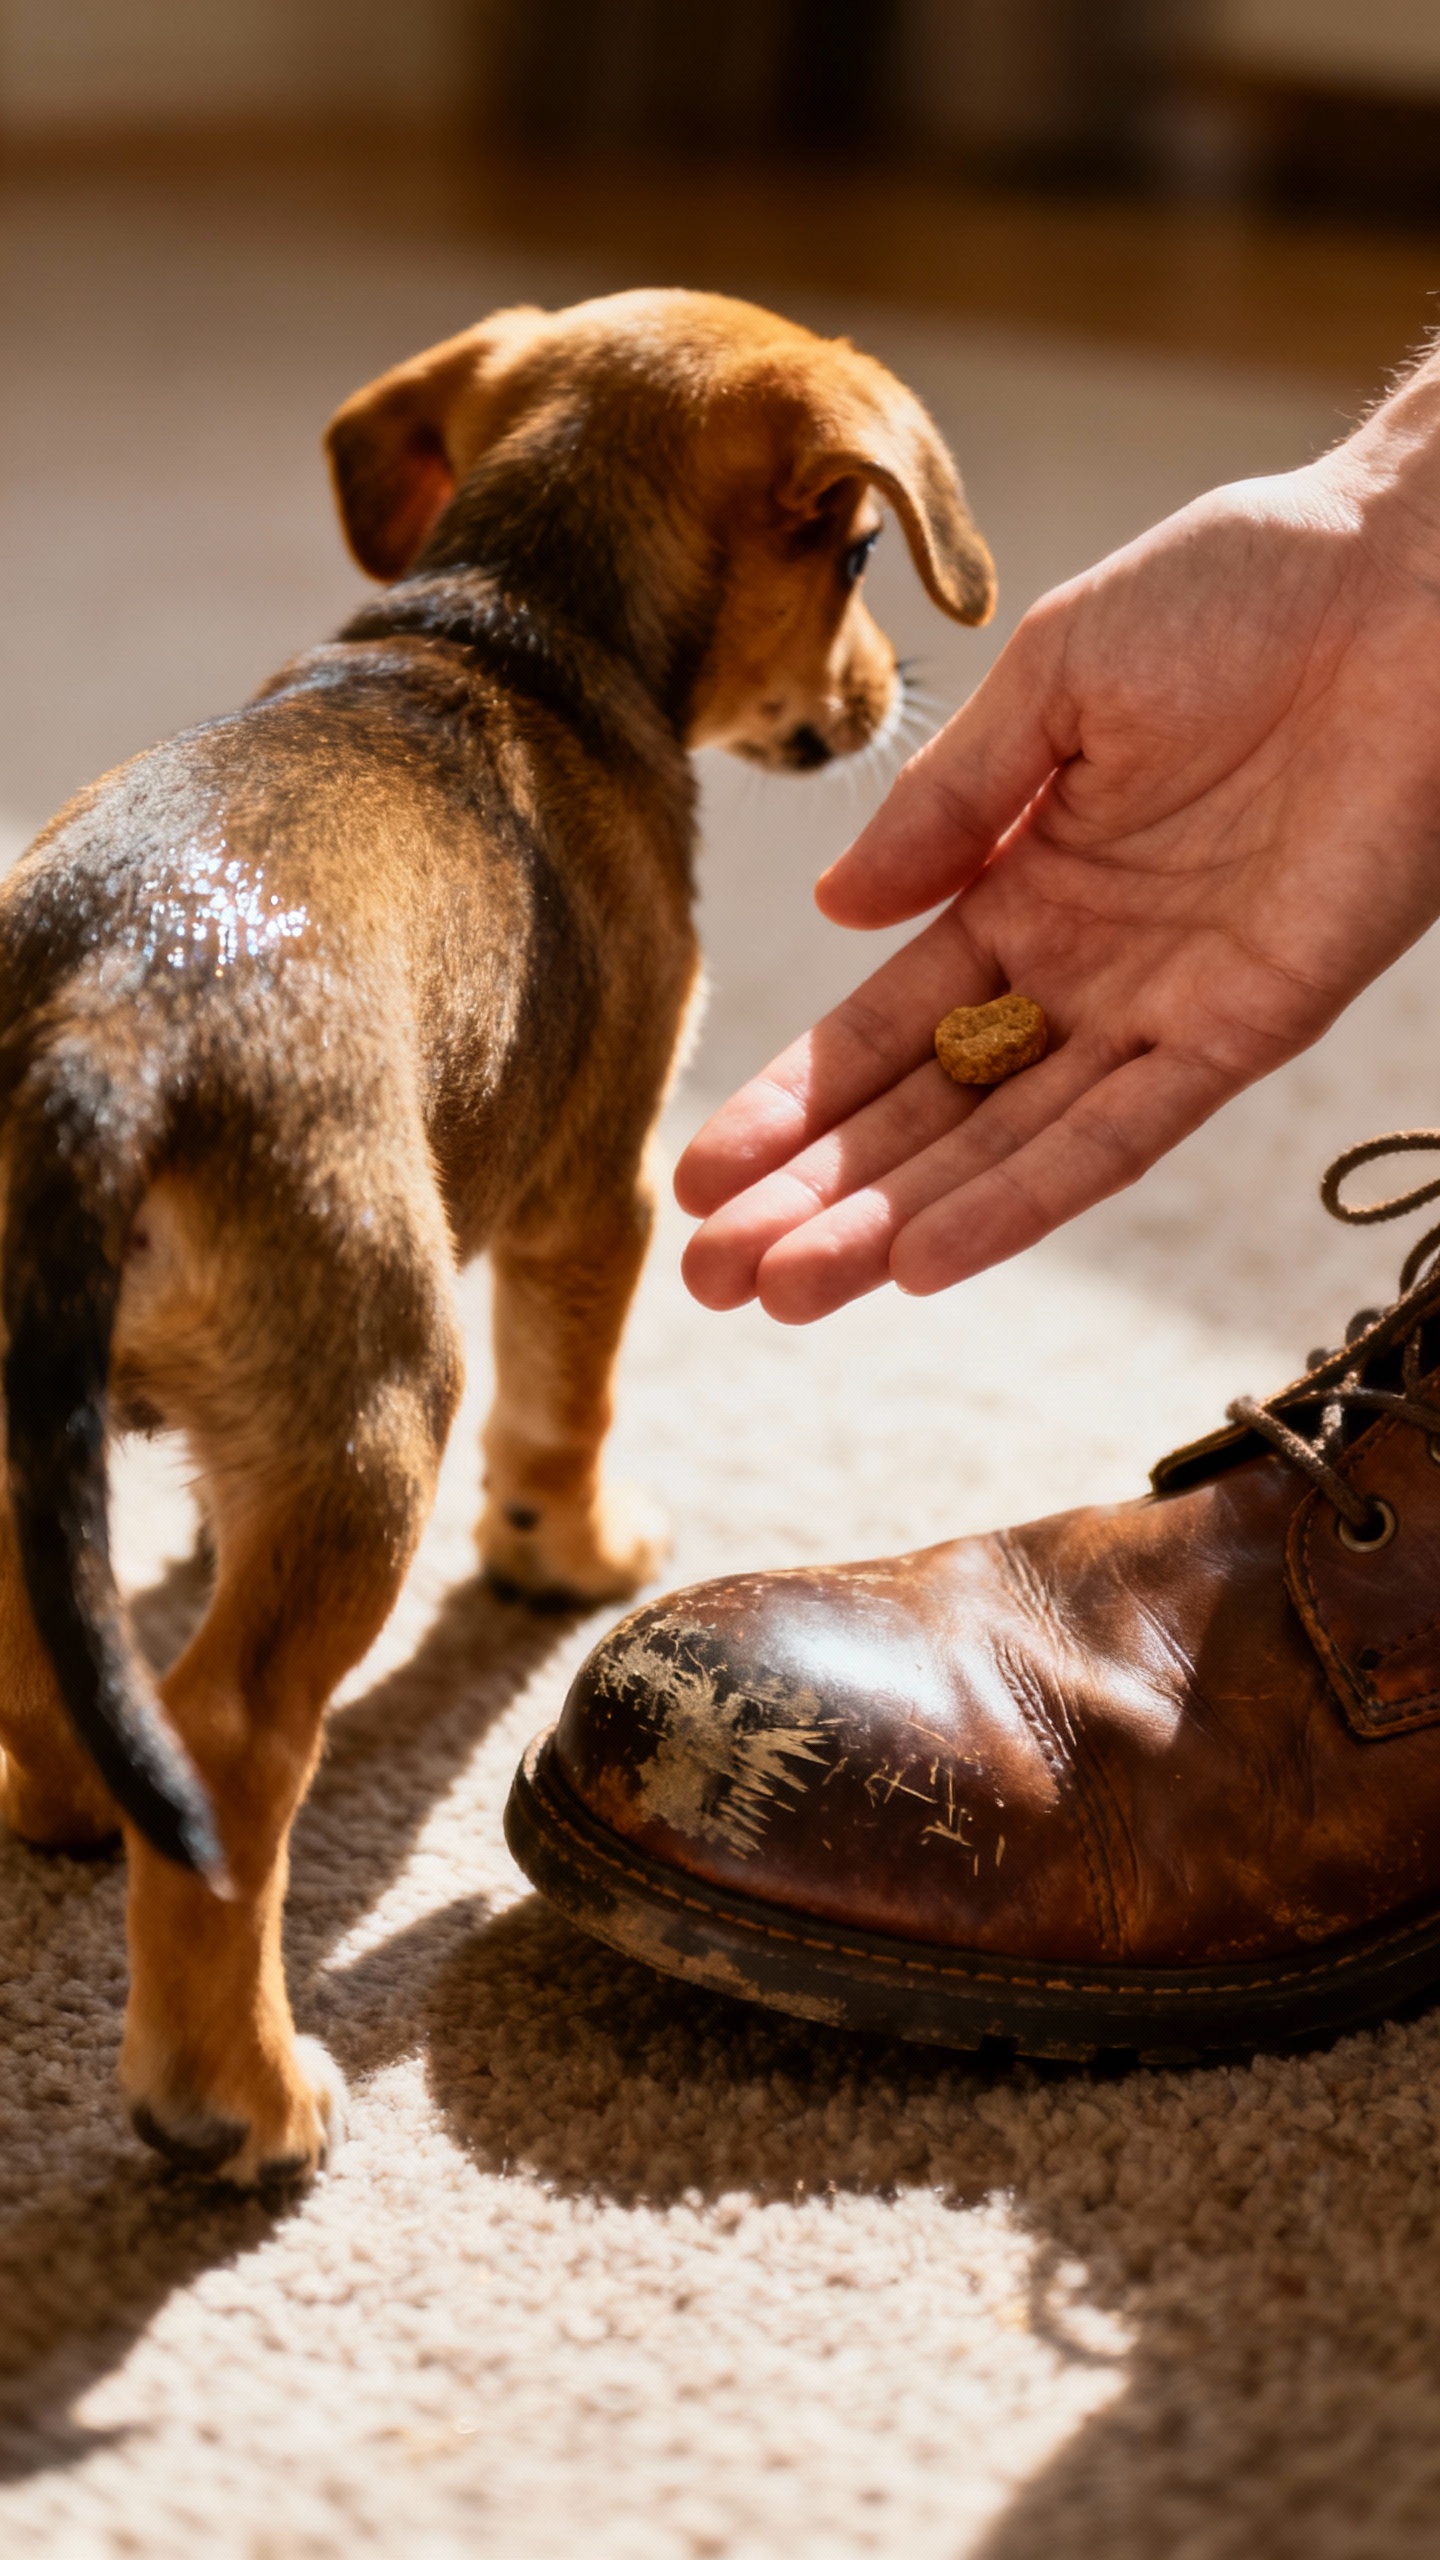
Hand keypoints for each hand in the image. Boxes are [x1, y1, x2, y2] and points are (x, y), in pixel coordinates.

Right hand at [677, 413, 1439, 1320]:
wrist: (1408, 580)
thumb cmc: (1244, 589)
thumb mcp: (1055, 682)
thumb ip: (948, 806)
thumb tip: (835, 913)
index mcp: (1023, 885)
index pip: (882, 1027)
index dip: (793, 1105)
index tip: (696, 1176)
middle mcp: (1080, 971)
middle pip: (923, 1113)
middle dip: (814, 1198)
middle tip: (707, 1281)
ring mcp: (1158, 1009)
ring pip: (1000, 1145)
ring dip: (889, 1224)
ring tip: (780, 1296)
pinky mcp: (1244, 1030)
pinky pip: (1117, 1134)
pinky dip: (1022, 1198)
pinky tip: (921, 1258)